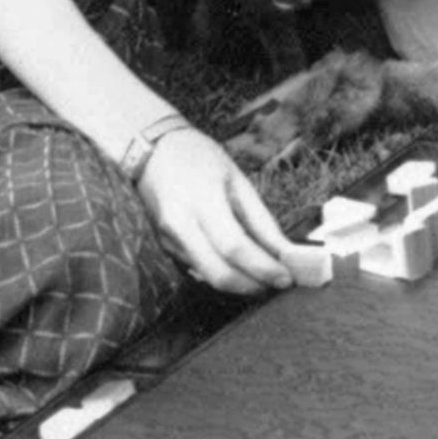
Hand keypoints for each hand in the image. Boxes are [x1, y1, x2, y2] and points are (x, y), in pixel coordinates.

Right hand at [131, 122, 295, 293]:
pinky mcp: (164, 248)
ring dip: (239, 284)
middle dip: (252, 286)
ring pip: (208, 277)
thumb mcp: (237, 179)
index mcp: (203, 201)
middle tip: (277, 284)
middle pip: (219, 273)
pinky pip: (197, 270)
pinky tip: (238, 267)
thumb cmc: (198, 158)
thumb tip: (283, 251)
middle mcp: (180, 225)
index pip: (235, 247)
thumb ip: (260, 219)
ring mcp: (168, 240)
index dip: (262, 268)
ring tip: (264, 277)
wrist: (150, 152)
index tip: (286, 278)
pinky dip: (222, 274)